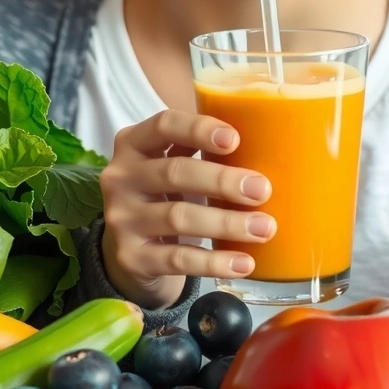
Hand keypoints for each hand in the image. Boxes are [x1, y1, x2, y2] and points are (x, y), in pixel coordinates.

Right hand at [99, 109, 275, 310]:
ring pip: (178, 218)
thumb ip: (203, 150)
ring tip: (264, 228)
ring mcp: (122, 219)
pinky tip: (243, 262)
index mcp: (133, 143)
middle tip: (262, 190)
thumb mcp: (174, 163)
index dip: (198, 129)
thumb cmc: (167, 193)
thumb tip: (267, 144)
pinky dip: (214, 262)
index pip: (163, 125)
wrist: (134, 248)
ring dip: (226, 223)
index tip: (235, 139)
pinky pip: (177, 259)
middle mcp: (120, 178)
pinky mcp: (132, 257)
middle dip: (222, 181)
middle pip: (174, 172)